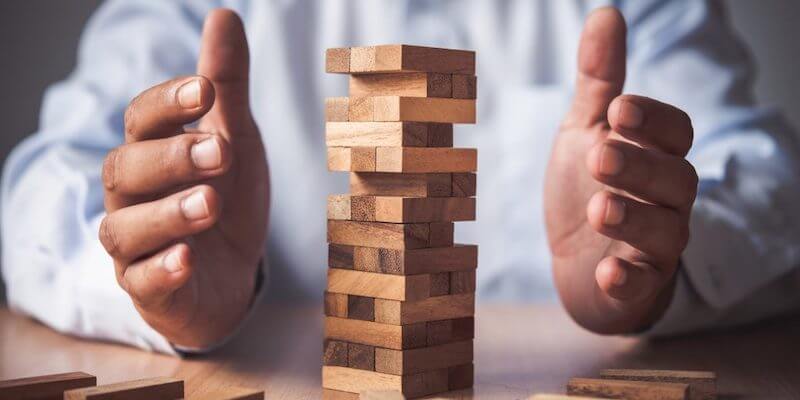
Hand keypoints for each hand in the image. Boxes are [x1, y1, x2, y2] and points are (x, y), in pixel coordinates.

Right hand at [99, 10, 268, 347]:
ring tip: (210, 202)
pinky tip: (188, 258)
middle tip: (221, 151)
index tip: (207, 89)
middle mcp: (132, 197)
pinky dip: (161, 270)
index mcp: (152, 153)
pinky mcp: (150, 290)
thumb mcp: (236, 139)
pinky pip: (141, 282)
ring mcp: (136, 246)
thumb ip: (228, 87)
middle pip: (126, 169)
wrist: (233, 272)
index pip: (142, 120)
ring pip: (126, 227)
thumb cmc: (226, 197)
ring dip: (168, 213)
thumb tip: (225, 15)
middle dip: (172, 157)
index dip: (169, 102)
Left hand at [545, 8, 696, 333]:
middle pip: (677, 179)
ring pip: (666, 232)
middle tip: (599, 154)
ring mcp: (655, 247)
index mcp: (656, 157)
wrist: (574, 261)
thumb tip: (606, 13)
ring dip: (634, 217)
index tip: (618, 109)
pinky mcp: (636, 286)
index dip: (653, 120)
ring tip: (600, 205)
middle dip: (640, 166)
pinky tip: (607, 272)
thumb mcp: (584, 132)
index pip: (676, 133)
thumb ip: (598, 82)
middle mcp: (666, 201)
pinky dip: (628, 279)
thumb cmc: (585, 188)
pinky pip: (644, 285)